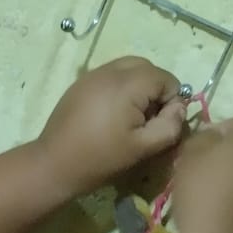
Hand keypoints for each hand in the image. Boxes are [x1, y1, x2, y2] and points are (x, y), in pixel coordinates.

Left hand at [37, 56, 185, 195]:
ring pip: (129, 68)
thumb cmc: (100, 158)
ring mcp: (92, 74)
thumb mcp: (143, 148)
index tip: (160, 124)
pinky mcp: (80, 83)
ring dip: (138, 87)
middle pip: (147, 68)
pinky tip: (111, 115)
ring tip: (130, 117)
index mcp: (128, 83)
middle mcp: (110, 70)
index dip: (171, 101)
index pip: (166, 78)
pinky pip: (110, 75)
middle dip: (155, 90)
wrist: (54, 164)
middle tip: (147, 119)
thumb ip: (170, 126)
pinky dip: (120, 88)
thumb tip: (179, 108)